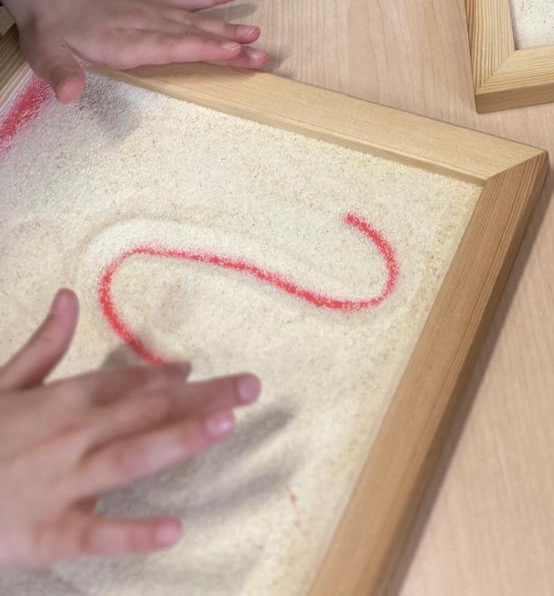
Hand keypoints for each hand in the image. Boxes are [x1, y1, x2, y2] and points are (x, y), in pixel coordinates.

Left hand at [0, 0, 267, 103]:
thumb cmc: (51, 25)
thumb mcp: (46, 53)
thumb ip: (62, 74)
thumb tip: (70, 96)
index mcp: (122, 38)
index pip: (169, 45)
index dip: (201, 48)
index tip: (232, 51)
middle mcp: (143, 21)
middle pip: (191, 35)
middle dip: (227, 45)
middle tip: (260, 54)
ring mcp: (151, 8)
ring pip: (195, 19)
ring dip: (227, 27)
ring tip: (256, 35)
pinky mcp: (152, 0)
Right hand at [0, 289, 259, 568]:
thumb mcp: (1, 384)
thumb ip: (42, 345)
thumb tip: (67, 297)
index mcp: (63, 400)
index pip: (127, 381)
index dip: (167, 374)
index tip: (201, 368)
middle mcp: (73, 435)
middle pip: (147, 411)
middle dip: (202, 397)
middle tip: (251, 387)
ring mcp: (64, 483)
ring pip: (133, 457)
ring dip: (181, 439)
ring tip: (226, 426)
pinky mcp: (50, 533)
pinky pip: (98, 533)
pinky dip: (135, 533)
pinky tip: (175, 529)